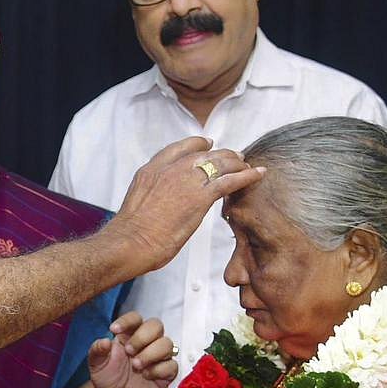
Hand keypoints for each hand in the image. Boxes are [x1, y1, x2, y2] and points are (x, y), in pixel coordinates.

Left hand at [89, 313, 176, 387]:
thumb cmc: (108, 378)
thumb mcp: (96, 364)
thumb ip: (97, 350)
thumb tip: (104, 341)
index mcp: (129, 335)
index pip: (135, 318)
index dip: (127, 321)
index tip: (113, 330)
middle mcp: (146, 343)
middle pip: (156, 326)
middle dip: (142, 337)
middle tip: (129, 351)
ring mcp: (158, 357)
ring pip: (167, 343)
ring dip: (151, 353)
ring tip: (136, 365)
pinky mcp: (166, 373)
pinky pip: (171, 365)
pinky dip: (158, 369)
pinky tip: (146, 376)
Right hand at [110, 137, 263, 272]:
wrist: (128, 242)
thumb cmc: (129, 233)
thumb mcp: (138, 201)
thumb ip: (153, 193)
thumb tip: (161, 202)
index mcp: (152, 169)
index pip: (181, 147)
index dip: (199, 145)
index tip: (209, 146)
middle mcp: (170, 168)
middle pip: (205, 152)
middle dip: (223, 154)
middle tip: (236, 158)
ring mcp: (187, 180)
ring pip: (220, 162)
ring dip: (237, 163)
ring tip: (248, 165)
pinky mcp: (201, 196)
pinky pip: (231, 180)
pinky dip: (247, 175)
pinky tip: (258, 174)